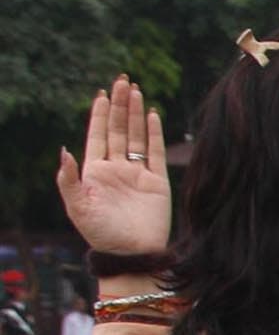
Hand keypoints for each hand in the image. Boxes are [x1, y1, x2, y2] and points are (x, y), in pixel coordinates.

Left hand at [53, 77, 171, 258]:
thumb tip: (64, 150)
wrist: (131, 252)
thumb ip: (68, 179)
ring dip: (134, 114)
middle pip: (118, 130)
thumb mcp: (77, 206)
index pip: (98, 136)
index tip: (101, 94)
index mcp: (95, 171)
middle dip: (119, 106)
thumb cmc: (101, 232)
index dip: (99, 115)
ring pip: (136, 136)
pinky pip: (155, 152)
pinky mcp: (157, 182)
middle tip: (121, 81)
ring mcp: (137, 174)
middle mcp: (116, 168)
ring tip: (135, 91)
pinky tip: (151, 115)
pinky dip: (153, 133)